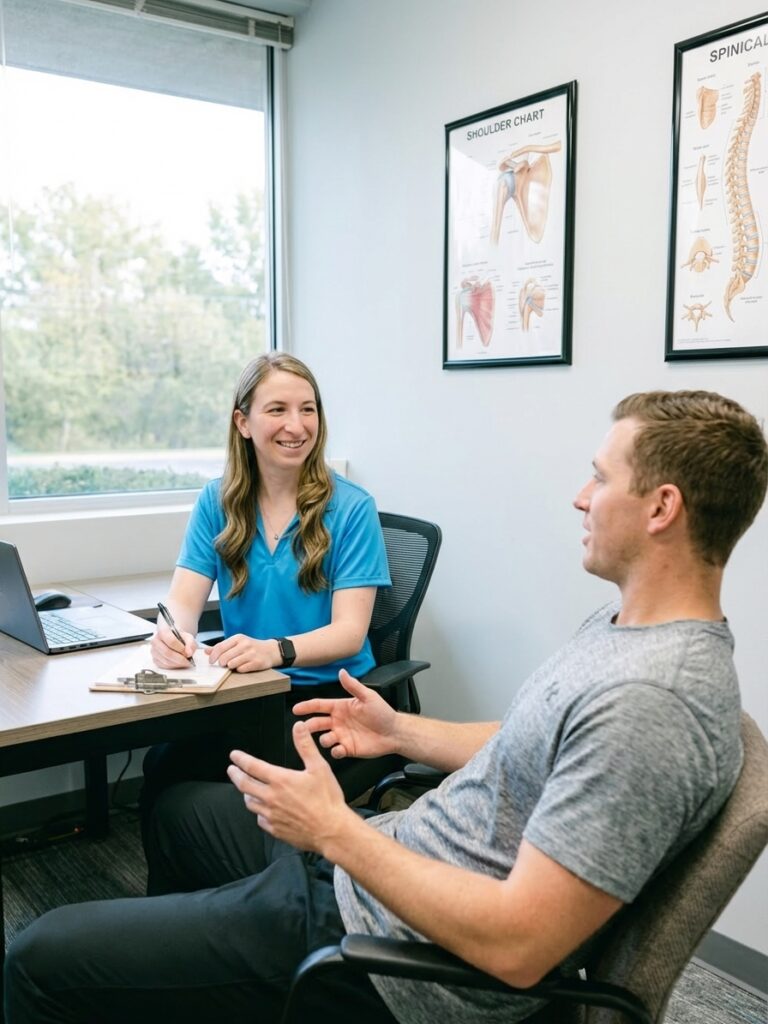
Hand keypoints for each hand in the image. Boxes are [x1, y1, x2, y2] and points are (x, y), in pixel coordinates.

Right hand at [151, 626, 196, 668]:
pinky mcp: (155, 659)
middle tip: (188, 660)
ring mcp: (154, 651)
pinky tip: (179, 664)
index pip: (170, 640)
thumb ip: (190, 643)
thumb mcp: (188, 637)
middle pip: (167, 652)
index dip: (180, 648)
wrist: (175, 639)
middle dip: (179, 658)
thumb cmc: (180, 638)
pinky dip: (173, 666)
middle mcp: (156, 640)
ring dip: (177, 663)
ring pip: (166, 661)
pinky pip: (164, 666)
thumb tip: (189, 653)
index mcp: (163, 630)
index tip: (187, 652)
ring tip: (185, 662)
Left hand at [208, 634, 277, 672]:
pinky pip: (242, 669)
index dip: (213, 656)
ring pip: (232, 664)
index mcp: (238, 638)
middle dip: (221, 663)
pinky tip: (242, 667)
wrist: (271, 650)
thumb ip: (222, 647)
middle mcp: (245, 644)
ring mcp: (252, 653)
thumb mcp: (237, 643)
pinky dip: (239, 670)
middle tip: (222, 665)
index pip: (220, 647)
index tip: (210, 662)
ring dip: (230, 667)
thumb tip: (206, 651)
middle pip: (225, 657)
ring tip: (232, 665)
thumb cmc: (251, 647)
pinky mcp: (257, 662)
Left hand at [227, 722, 356, 851]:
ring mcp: (271, 815)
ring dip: (246, 794)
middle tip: (231, 770)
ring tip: (247, 789)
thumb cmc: (327, 798)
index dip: (241, 759)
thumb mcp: (319, 767)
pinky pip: (260, 820)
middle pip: (244, 785)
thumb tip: (298, 726)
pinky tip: (263, 811)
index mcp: (280, 780)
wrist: (331, 830)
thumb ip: (305, 746)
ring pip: (250, 803)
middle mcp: (271, 798)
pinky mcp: (275, 830)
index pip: (253, 767)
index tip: (234, 755)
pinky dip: (259, 812)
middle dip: (235, 775)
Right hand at [293, 669, 398, 759]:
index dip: (307, 706)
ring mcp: (342, 736)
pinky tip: (340, 748)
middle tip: (303, 729)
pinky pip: (335, 752)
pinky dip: (335, 751)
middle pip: (317, 723)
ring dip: (323, 739)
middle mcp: (338, 722)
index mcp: (341, 707)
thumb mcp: (368, 697)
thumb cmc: (383, 713)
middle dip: (308, 726)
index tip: (296, 709)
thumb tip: (342, 672)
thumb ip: (353, 686)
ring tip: (329, 738)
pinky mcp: (347, 749)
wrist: (394, 732)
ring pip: (324, 739)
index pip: (319, 706)